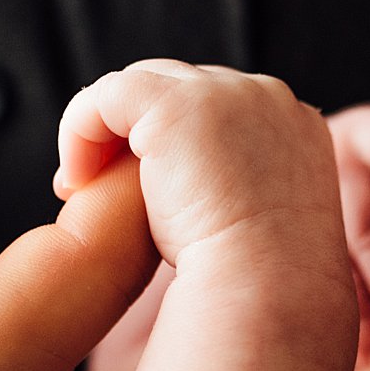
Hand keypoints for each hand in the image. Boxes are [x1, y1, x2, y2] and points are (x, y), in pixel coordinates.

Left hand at [55, 58, 339, 264]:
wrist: (268, 282)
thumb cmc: (265, 278)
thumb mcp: (266, 222)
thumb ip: (241, 191)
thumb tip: (197, 195)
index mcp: (294, 125)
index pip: (224, 109)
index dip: (178, 143)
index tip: (150, 193)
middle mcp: (265, 96)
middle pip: (182, 88)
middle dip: (137, 132)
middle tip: (101, 187)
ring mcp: (223, 92)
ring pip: (142, 88)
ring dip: (106, 134)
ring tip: (84, 185)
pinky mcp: (174, 103)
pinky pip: (106, 96)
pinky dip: (80, 131)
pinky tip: (75, 180)